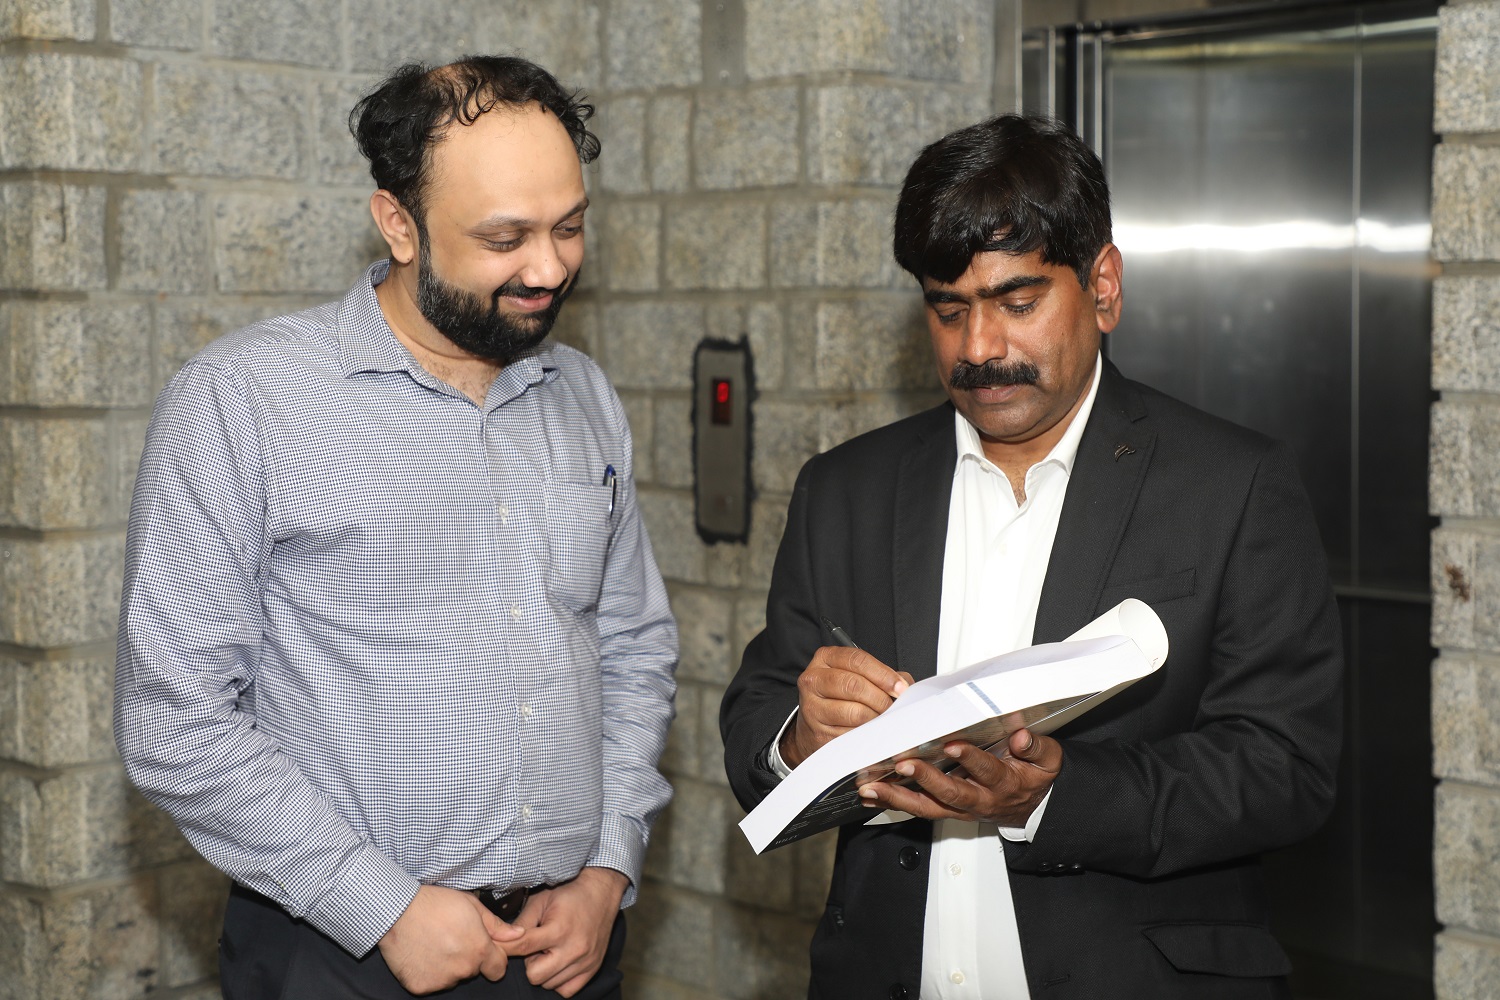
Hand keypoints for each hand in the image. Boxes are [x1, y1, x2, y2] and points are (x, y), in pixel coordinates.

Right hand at [377, 885, 521, 994]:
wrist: (397, 911)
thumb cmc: (435, 904)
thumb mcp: (471, 905)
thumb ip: (496, 925)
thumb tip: (519, 935)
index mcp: (479, 950)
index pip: (498, 969)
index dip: (492, 958)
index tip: (481, 947)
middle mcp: (463, 969)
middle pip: (474, 971)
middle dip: (467, 958)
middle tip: (451, 938)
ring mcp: (441, 981)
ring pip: (452, 977)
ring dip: (448, 965)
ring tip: (434, 943)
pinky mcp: (421, 987)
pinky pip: (431, 983)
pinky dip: (428, 972)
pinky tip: (421, 953)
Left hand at [508, 867, 627, 996]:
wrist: (601, 892)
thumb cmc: (568, 894)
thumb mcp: (541, 900)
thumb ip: (521, 922)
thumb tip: (501, 939)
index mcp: (558, 929)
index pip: (523, 947)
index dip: (505, 947)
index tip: (497, 946)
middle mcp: (573, 949)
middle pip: (535, 976)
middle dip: (529, 963)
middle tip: (536, 948)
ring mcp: (585, 962)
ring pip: (549, 984)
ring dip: (545, 971)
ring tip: (550, 952)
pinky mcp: (593, 968)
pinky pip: (567, 991)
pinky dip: (559, 981)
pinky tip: (559, 963)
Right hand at [782, 646, 913, 767]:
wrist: (817, 722)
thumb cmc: (844, 695)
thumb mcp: (860, 675)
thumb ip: (884, 675)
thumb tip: (906, 687)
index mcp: (825, 658)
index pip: (857, 660)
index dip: (883, 674)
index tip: (901, 688)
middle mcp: (813, 680)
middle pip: (854, 685)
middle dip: (881, 698)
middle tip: (894, 707)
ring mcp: (812, 708)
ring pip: (854, 712)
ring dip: (876, 718)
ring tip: (884, 719)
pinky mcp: (818, 733)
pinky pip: (851, 735)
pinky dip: (868, 735)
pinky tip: (873, 732)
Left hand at [858, 727, 1061, 826]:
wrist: (1034, 808)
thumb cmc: (1035, 777)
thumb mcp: (1048, 760)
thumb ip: (1036, 747)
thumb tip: (1021, 736)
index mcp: (1004, 782)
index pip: (987, 770)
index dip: (970, 758)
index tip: (952, 744)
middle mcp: (979, 799)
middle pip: (950, 793)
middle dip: (925, 779)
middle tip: (902, 764)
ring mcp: (960, 808)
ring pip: (927, 806)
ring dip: (897, 797)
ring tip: (871, 786)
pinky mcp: (946, 810)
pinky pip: (917, 809)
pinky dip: (892, 802)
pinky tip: (871, 794)